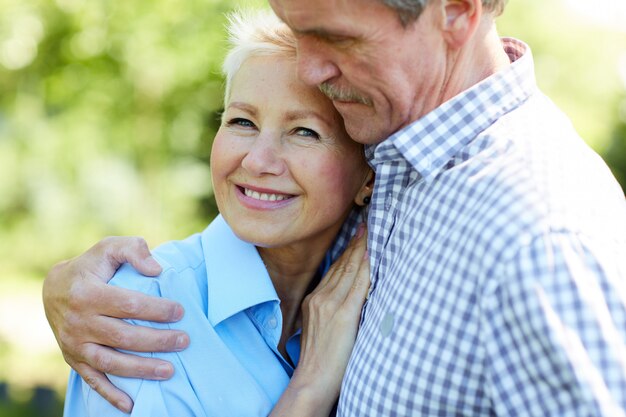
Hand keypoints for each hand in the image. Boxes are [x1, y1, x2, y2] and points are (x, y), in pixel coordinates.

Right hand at [42, 236, 189, 412]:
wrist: (54, 288)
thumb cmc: (92, 266)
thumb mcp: (110, 248)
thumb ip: (134, 250)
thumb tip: (158, 269)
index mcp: (87, 293)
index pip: (128, 305)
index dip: (156, 310)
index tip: (180, 311)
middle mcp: (78, 321)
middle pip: (123, 336)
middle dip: (157, 340)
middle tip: (184, 341)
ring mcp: (74, 344)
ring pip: (110, 362)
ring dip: (141, 369)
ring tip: (170, 370)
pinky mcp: (73, 358)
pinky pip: (92, 380)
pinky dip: (111, 394)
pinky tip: (132, 405)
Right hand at [271, 224, 369, 416]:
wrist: (311, 381)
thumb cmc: (319, 361)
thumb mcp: (319, 330)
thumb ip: (331, 312)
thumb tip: (347, 302)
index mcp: (314, 300)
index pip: (335, 269)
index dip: (347, 251)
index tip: (357, 234)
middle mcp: (320, 298)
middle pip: (342, 264)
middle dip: (356, 243)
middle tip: (367, 223)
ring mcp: (330, 305)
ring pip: (350, 270)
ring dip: (362, 249)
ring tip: (372, 231)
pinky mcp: (343, 316)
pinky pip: (357, 286)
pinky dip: (366, 267)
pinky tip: (373, 254)